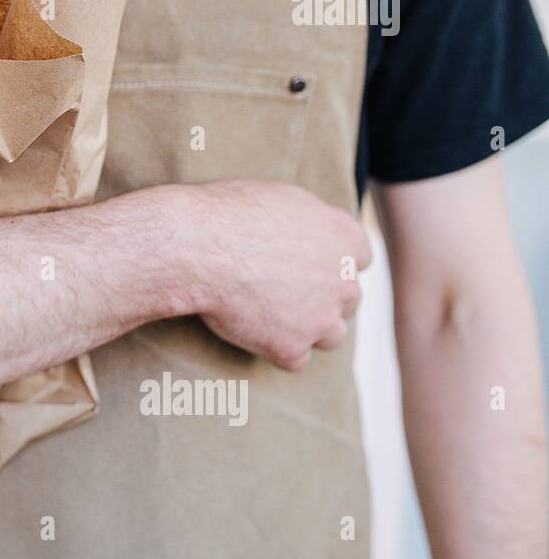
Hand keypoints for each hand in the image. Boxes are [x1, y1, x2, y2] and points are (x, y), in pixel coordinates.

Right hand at [184, 180, 371, 369]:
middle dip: (321, 298)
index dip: (331, 264)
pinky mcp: (291, 347)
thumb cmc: (229, 214)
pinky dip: (275, 350)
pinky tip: (251, 332)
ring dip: (307, 329)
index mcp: (345, 238)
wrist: (199, 248)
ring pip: (330, 336)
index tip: (307, 264)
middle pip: (347, 299)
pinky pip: (293, 359)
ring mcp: (321, 319)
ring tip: (269, 318)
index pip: (359, 258)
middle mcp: (344, 281)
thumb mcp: (282, 198)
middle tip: (281, 291)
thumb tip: (308, 231)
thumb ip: (310, 221)